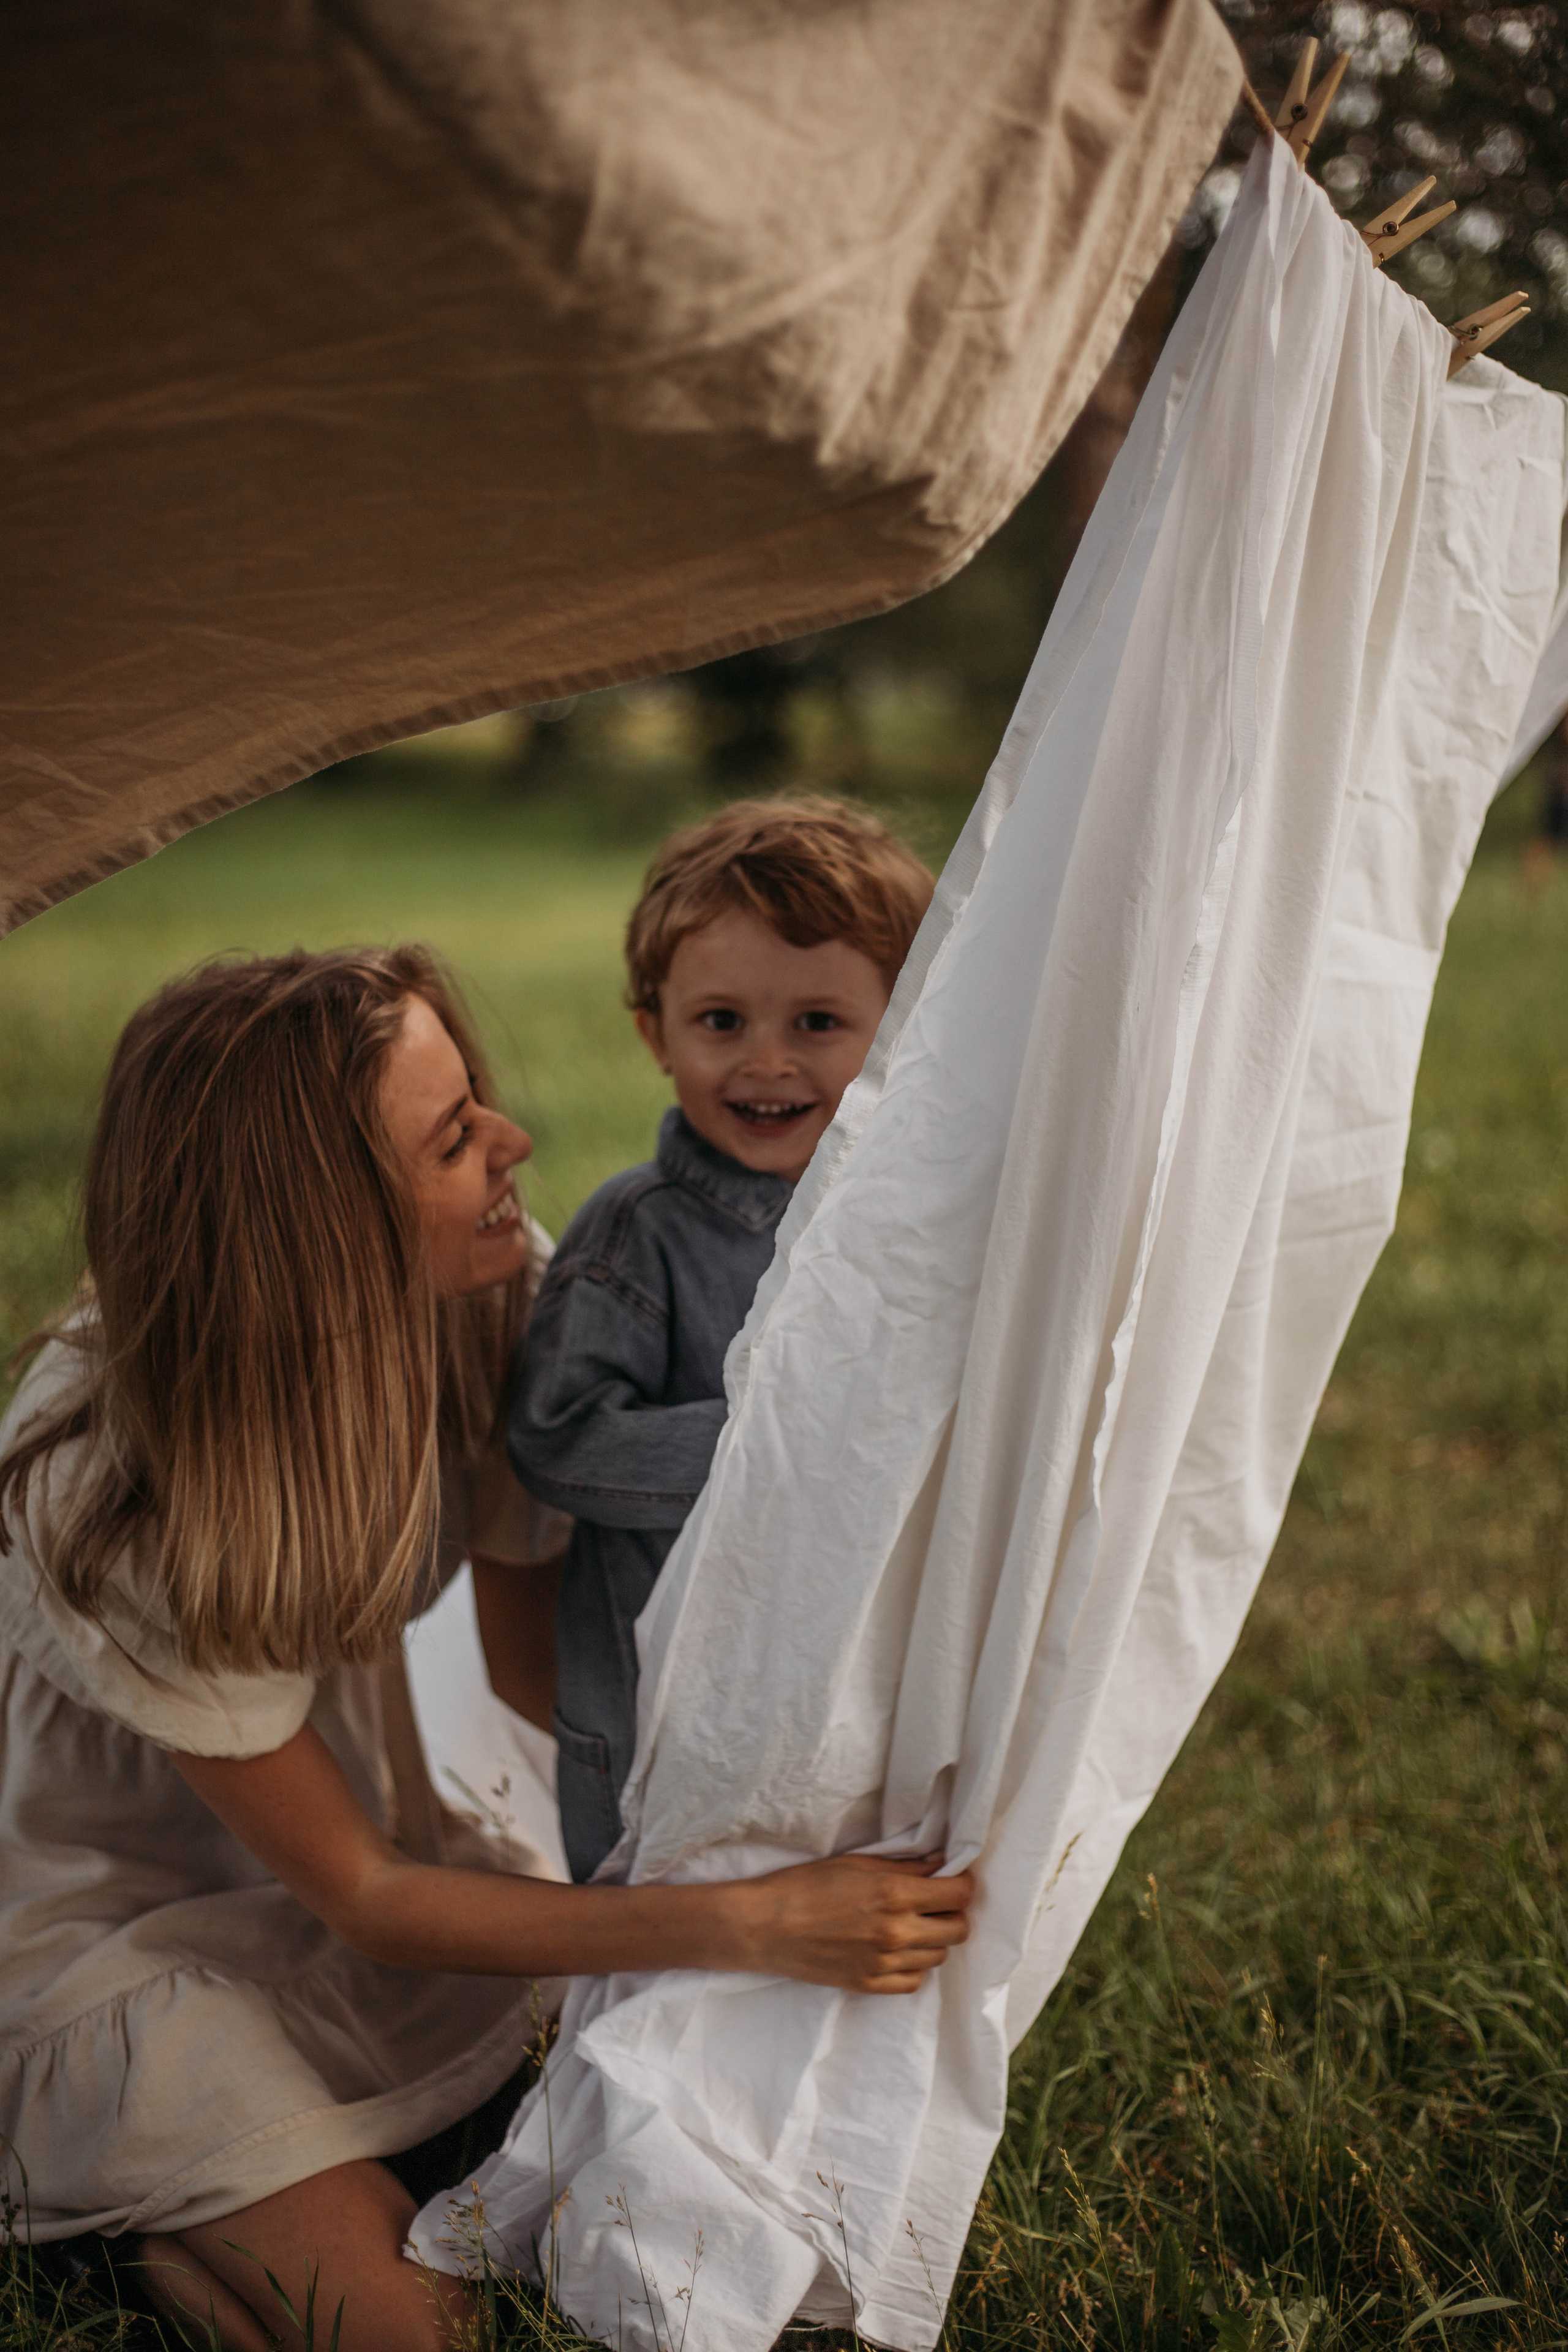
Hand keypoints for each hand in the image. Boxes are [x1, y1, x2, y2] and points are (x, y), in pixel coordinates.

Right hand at [735, 1852, 974, 1993]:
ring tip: (911, 1925)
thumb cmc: (806, 1885)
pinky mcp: (871, 1985)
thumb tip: (942, 1863)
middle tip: (935, 1903)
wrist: (765, 1926)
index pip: (959, 1895)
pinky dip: (912, 1966)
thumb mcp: (857, 1863)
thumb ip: (904, 1866)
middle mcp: (897, 1932)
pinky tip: (896, 1950)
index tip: (954, 1880)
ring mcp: (885, 1963)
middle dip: (953, 1913)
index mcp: (895, 1894)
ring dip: (933, 1939)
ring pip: (939, 1957)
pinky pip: (914, 1981)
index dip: (962, 1884)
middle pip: (958, 1930)